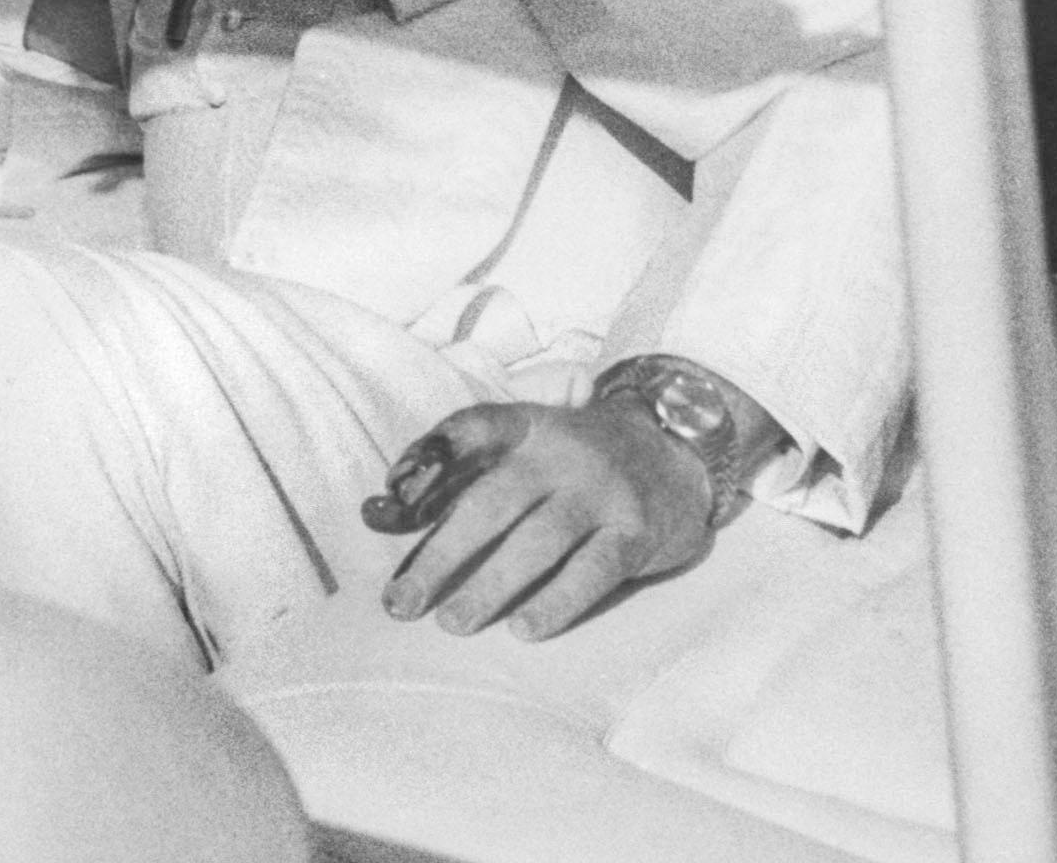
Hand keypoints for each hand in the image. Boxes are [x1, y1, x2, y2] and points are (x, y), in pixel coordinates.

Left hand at [368, 395, 734, 642]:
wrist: (676, 451)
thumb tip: (380, 515)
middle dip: (442, 554)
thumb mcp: (527, 447)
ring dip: (492, 585)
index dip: (428, 460)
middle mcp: (562, 452)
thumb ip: (463, 474)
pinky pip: (594, 570)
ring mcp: (602, 490)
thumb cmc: (576, 461)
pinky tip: (526, 629)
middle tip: (403, 602)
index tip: (387, 503)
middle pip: (492, 501)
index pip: (473, 428)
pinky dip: (558, 602)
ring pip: (539, 540)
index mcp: (528, 426)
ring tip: (454, 622)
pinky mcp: (637, 531)